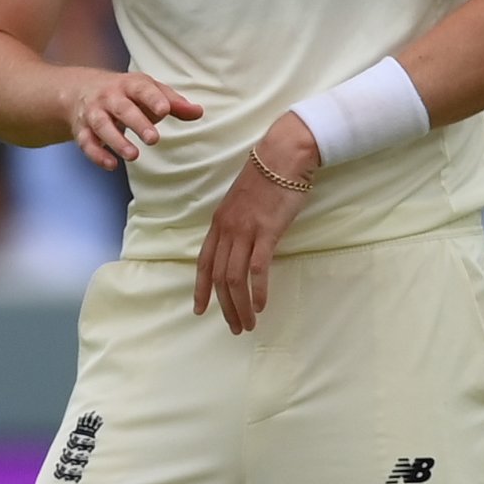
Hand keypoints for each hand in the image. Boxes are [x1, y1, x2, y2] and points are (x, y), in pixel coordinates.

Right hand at [60, 68, 202, 168]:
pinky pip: (86, 142)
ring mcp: (94, 113)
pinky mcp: (82, 129)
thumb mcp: (150, 92)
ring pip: (102, 126)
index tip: (165, 110)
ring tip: (134, 155)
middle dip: (137, 123)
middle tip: (153, 139)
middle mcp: (110, 97)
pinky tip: (111, 165)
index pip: (142, 89)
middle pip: (122, 109)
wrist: (80, 89)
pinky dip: (97, 154)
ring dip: (117, 141)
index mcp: (130, 85)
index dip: (153, 99)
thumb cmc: (127, 93)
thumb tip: (199, 112)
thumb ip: (174, 103)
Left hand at [191, 112, 318, 334]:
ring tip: (248, 323)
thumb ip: (240, 224)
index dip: (199, 288)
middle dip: (223, 306)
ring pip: (233, 278)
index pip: (203, 262)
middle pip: (217, 276)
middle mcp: (227, 229)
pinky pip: (256, 268)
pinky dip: (257, 290)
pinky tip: (262, 305)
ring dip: (240, 305)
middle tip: (234, 327)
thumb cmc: (269, 176)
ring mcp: (245, 230)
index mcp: (219, 223)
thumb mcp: (245, 202)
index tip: (200, 310)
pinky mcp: (266, 231)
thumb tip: (245, 244)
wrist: (284, 155)